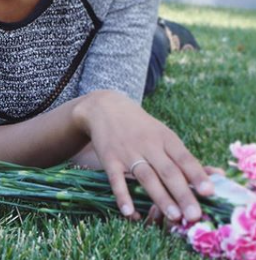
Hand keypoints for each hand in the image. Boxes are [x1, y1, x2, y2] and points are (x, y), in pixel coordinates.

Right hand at [75, 90, 213, 222]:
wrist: (105, 108)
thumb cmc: (141, 126)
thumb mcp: (164, 134)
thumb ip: (186, 158)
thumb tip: (219, 175)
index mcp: (164, 138)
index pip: (184, 158)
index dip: (197, 175)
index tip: (210, 192)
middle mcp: (147, 144)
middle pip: (168, 170)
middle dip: (182, 193)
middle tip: (194, 215)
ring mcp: (127, 152)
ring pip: (146, 176)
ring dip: (160, 197)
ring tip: (173, 216)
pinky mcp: (109, 159)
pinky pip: (116, 179)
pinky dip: (123, 196)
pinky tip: (130, 212)